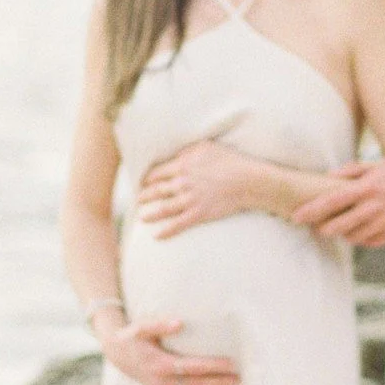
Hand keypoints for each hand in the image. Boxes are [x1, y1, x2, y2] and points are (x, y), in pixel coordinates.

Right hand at [101, 316, 240, 384]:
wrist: (115, 352)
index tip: (230, 364)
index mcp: (159, 363)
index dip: (212, 366)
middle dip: (217, 382)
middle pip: (194, 383)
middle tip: (237, 380)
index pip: (192, 366)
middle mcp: (160, 380)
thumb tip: (180, 323)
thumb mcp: (142, 326)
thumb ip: (160, 324)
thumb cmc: (133, 335)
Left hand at [138, 138, 271, 237]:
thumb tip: (174, 156)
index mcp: (182, 166)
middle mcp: (182, 183)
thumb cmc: (229, 160)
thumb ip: (186, 152)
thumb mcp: (205, 147)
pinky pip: (178, 225)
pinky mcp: (199, 214)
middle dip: (144, 196)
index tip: (142, 183)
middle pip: (156, 191)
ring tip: (142, 217)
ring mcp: (190, 200)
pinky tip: (157, 236)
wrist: (247, 180)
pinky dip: (166, 232)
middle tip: (138, 200)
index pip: (156, 174)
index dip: (146, 179)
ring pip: (163, 209)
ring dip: (150, 214)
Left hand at [294, 155, 384, 247]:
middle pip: (338, 226)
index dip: (311, 211)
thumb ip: (353, 170)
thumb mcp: (379, 164)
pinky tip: (357, 233)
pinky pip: (370, 242)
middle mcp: (374, 208)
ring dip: (341, 234)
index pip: (331, 202)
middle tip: (315, 227)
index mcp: (368, 188)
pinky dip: (360, 239)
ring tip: (335, 229)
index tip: (297, 216)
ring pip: (353, 237)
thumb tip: (330, 176)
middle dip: (323, 228)